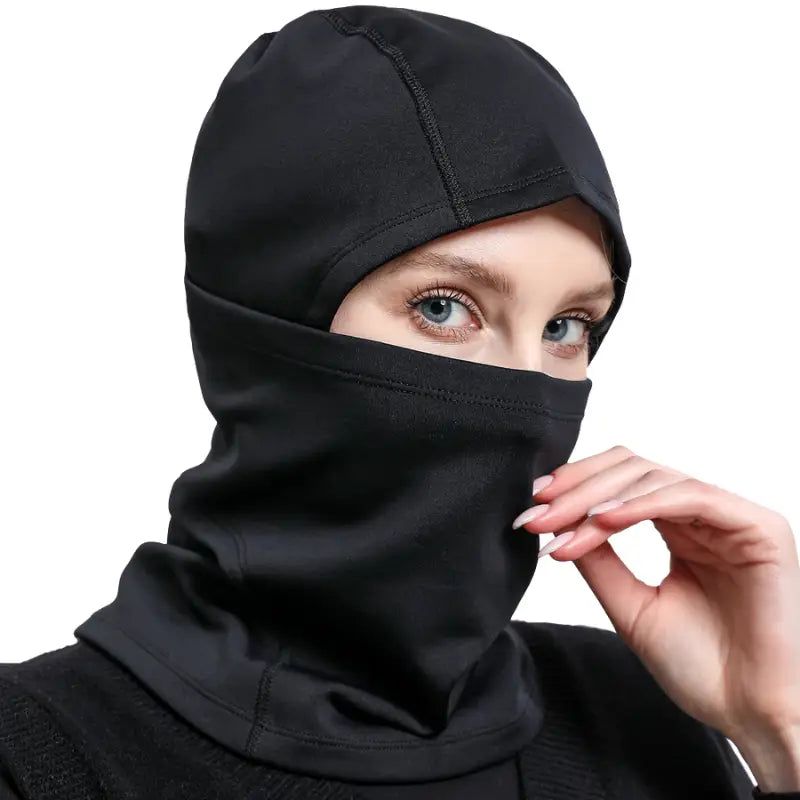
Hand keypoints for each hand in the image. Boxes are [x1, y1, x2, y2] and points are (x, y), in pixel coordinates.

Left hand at [513, 445, 799, 743]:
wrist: (751, 715)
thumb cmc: (702, 669)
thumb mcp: (631, 606)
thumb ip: (600, 562)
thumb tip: (557, 525)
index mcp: (678, 529)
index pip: (620, 483)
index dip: (574, 487)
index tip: (531, 510)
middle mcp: (703, 516)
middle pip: (631, 469)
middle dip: (577, 489)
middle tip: (537, 513)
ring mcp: (730, 517)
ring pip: (654, 476)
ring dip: (598, 496)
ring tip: (560, 521)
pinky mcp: (757, 527)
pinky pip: (691, 496)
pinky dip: (643, 503)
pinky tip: (604, 519)